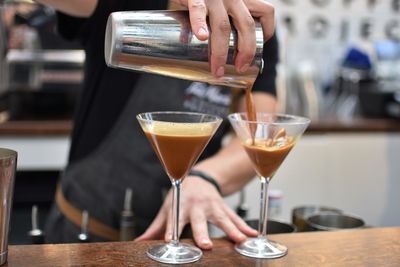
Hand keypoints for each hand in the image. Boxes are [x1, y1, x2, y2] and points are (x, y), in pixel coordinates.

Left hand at [135, 176, 257, 248]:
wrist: (199, 178)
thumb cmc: (181, 195)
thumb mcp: (167, 208)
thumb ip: (156, 227)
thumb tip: (139, 242)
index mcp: (180, 205)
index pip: (175, 218)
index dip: (172, 229)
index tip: (171, 240)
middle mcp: (197, 206)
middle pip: (199, 220)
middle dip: (202, 232)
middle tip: (205, 245)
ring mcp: (213, 206)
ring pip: (223, 218)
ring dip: (232, 230)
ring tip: (240, 241)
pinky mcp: (224, 207)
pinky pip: (235, 217)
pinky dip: (245, 226)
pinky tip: (252, 235)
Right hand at [171, 0, 274, 76]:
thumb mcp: (220, 5)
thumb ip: (222, 20)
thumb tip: (215, 49)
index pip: (266, 11)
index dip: (267, 32)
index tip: (259, 48)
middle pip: (247, 25)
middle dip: (246, 51)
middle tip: (240, 67)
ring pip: (223, 26)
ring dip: (221, 52)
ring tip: (217, 69)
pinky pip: (198, 10)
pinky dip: (199, 25)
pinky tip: (201, 36)